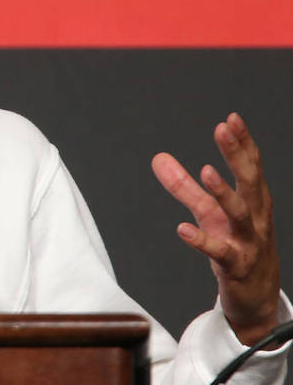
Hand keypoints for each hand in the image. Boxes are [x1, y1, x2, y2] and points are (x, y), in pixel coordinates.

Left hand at [152, 113, 280, 345]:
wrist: (257, 297)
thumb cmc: (236, 247)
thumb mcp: (209, 214)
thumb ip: (184, 186)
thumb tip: (158, 158)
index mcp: (254, 203)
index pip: (252, 167)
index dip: (243, 143)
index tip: (231, 118)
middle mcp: (256, 219)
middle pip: (250, 182)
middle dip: (237, 155)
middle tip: (223, 129)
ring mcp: (248, 243)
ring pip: (240, 215)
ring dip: (224, 192)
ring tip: (205, 170)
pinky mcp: (236, 267)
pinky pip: (220, 253)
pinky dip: (202, 241)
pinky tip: (182, 229)